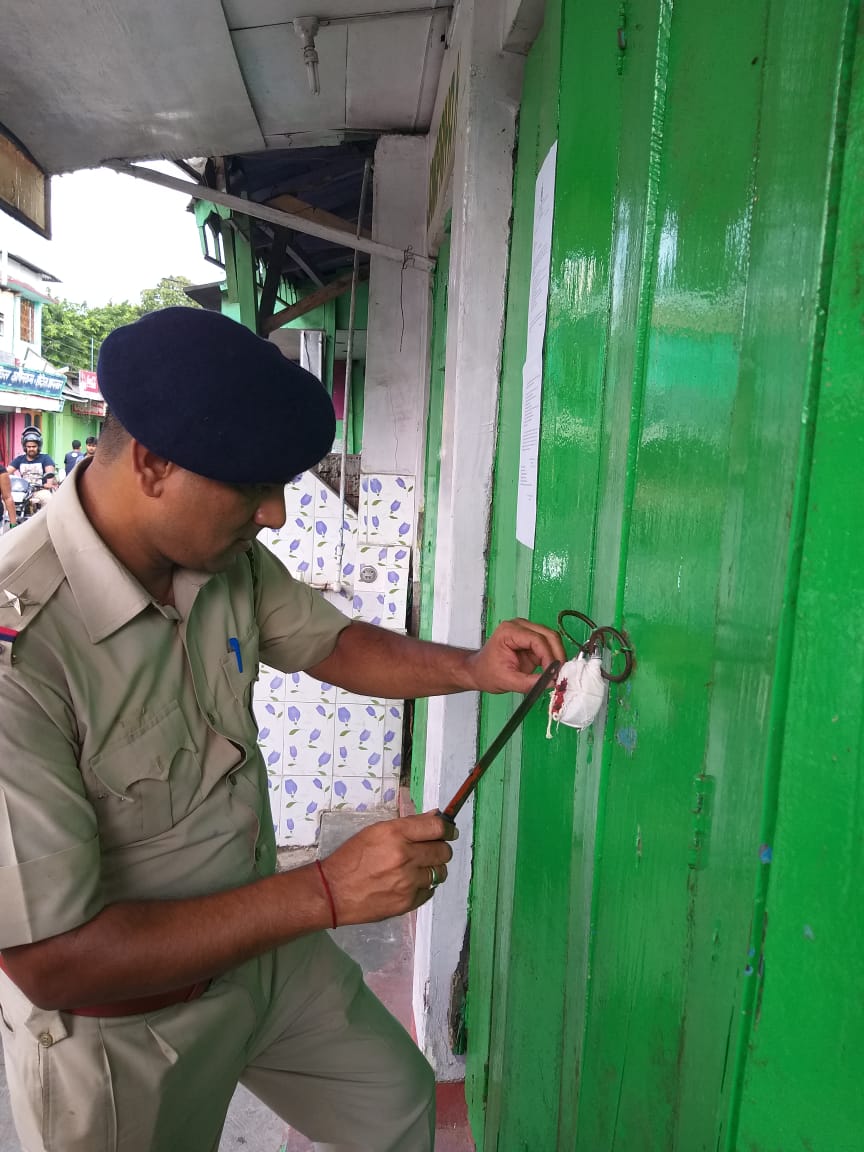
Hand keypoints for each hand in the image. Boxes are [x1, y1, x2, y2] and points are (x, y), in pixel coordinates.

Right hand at [316, 811, 456, 925]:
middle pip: (443, 851)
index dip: (448, 829)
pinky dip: (423, 886)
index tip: (449, 832)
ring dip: (434, 869)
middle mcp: (405, 856)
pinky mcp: (407, 902)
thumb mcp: (375, 832)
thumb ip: (408, 825)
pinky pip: (429, 891)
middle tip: (431, 851)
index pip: (437, 828)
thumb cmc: (351, 857)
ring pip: (440, 872)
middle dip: (441, 849)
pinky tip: (409, 884)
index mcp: (395, 833)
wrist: (333, 892)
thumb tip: (436, 817)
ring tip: (419, 869)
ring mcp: (408, 881)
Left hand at [463, 617, 565, 694]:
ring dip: (557, 656)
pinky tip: (552, 670)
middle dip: (557, 655)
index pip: (537, 639)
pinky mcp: (531, 640)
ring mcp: (526, 631)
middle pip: (549, 635)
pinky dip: (553, 657)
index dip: (549, 656)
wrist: (478, 671)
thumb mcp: (507, 681)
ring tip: (556, 673)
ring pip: (552, 639)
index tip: (553, 673)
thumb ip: (529, 682)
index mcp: (509, 631)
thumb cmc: (486, 672)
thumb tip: (551, 682)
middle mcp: (519, 626)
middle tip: (560, 674)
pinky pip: (549, 646)